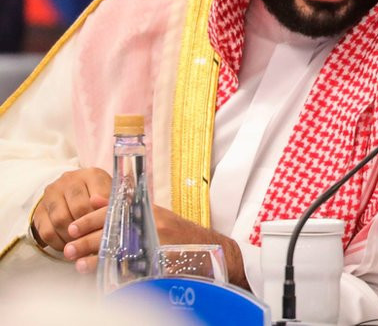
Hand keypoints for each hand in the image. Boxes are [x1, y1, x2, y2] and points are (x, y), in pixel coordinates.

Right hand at [31, 168, 110, 250]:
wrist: (71, 194)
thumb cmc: (99, 197)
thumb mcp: (110, 196)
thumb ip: (112, 204)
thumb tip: (110, 215)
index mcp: (92, 175)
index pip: (98, 197)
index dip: (102, 217)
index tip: (107, 230)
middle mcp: (69, 181)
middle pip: (79, 209)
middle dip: (88, 229)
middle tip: (95, 241)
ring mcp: (51, 195)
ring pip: (61, 221)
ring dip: (73, 238)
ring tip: (83, 245)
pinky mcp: (39, 211)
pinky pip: (47, 232)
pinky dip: (59, 243)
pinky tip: (69, 245)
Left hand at [65, 198, 249, 288]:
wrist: (211, 251)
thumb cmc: (180, 233)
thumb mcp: (154, 214)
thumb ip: (125, 206)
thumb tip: (95, 199)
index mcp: (147, 210)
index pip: (113, 210)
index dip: (90, 219)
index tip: (73, 227)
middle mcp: (151, 224)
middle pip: (111, 231)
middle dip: (86, 240)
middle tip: (69, 248)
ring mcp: (155, 243)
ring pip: (116, 249)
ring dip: (94, 258)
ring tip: (78, 264)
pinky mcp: (158, 261)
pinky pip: (129, 266)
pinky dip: (112, 271)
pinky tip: (99, 276)